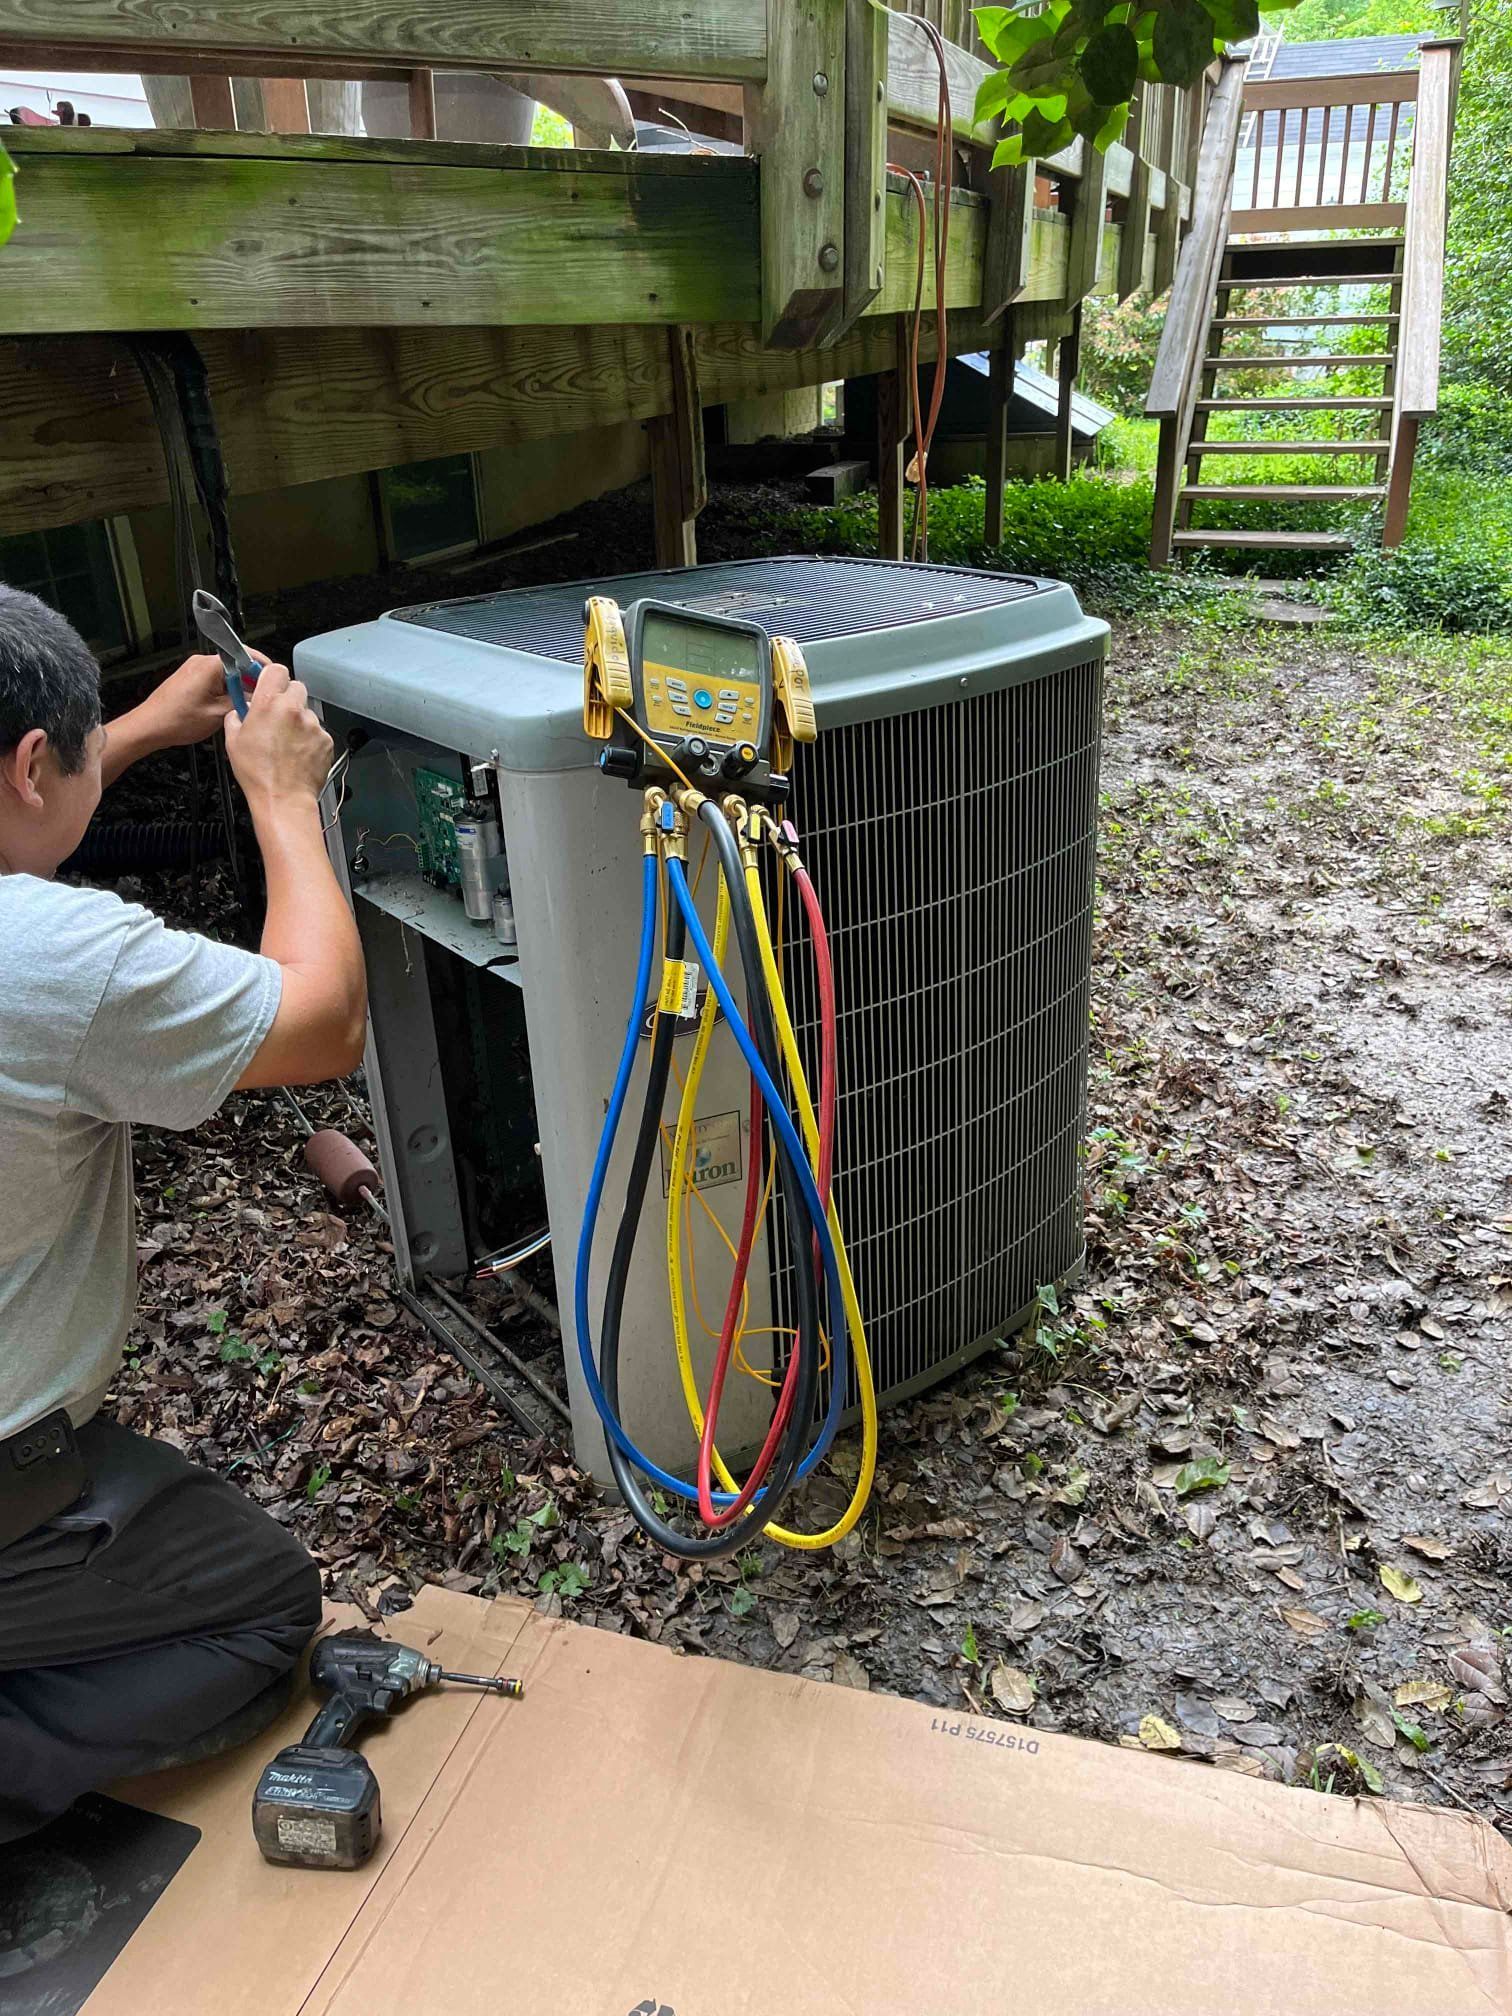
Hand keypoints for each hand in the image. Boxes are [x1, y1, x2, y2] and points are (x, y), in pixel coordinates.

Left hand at [139, 650, 254, 749]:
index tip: (273, 680)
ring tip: (242, 706)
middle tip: (261, 698)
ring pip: (227, 673)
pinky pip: (215, 679)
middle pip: (237, 664)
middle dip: (251, 680)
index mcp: (210, 666)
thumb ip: (243, 701)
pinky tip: (227, 706)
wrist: (149, 726)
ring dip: (238, 687)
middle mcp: (202, 662)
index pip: (245, 656)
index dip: (263, 668)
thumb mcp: (218, 714)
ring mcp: (195, 668)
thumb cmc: (176, 720)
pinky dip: (225, 690)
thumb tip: (259, 697)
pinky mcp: (191, 677)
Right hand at [223, 661, 332, 814]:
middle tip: (278, 716)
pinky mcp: (326, 740)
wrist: (283, 798)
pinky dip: (310, 738)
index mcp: (268, 704)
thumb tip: (240, 711)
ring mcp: (312, 725)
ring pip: (307, 712)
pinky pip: (317, 731)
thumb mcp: (233, 741)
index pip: (276, 670)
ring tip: (287, 743)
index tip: (269, 683)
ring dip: (299, 721)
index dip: (272, 676)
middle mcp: (293, 710)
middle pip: (296, 687)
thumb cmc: (259, 775)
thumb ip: (236, 717)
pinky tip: (298, 753)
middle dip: (287, 698)